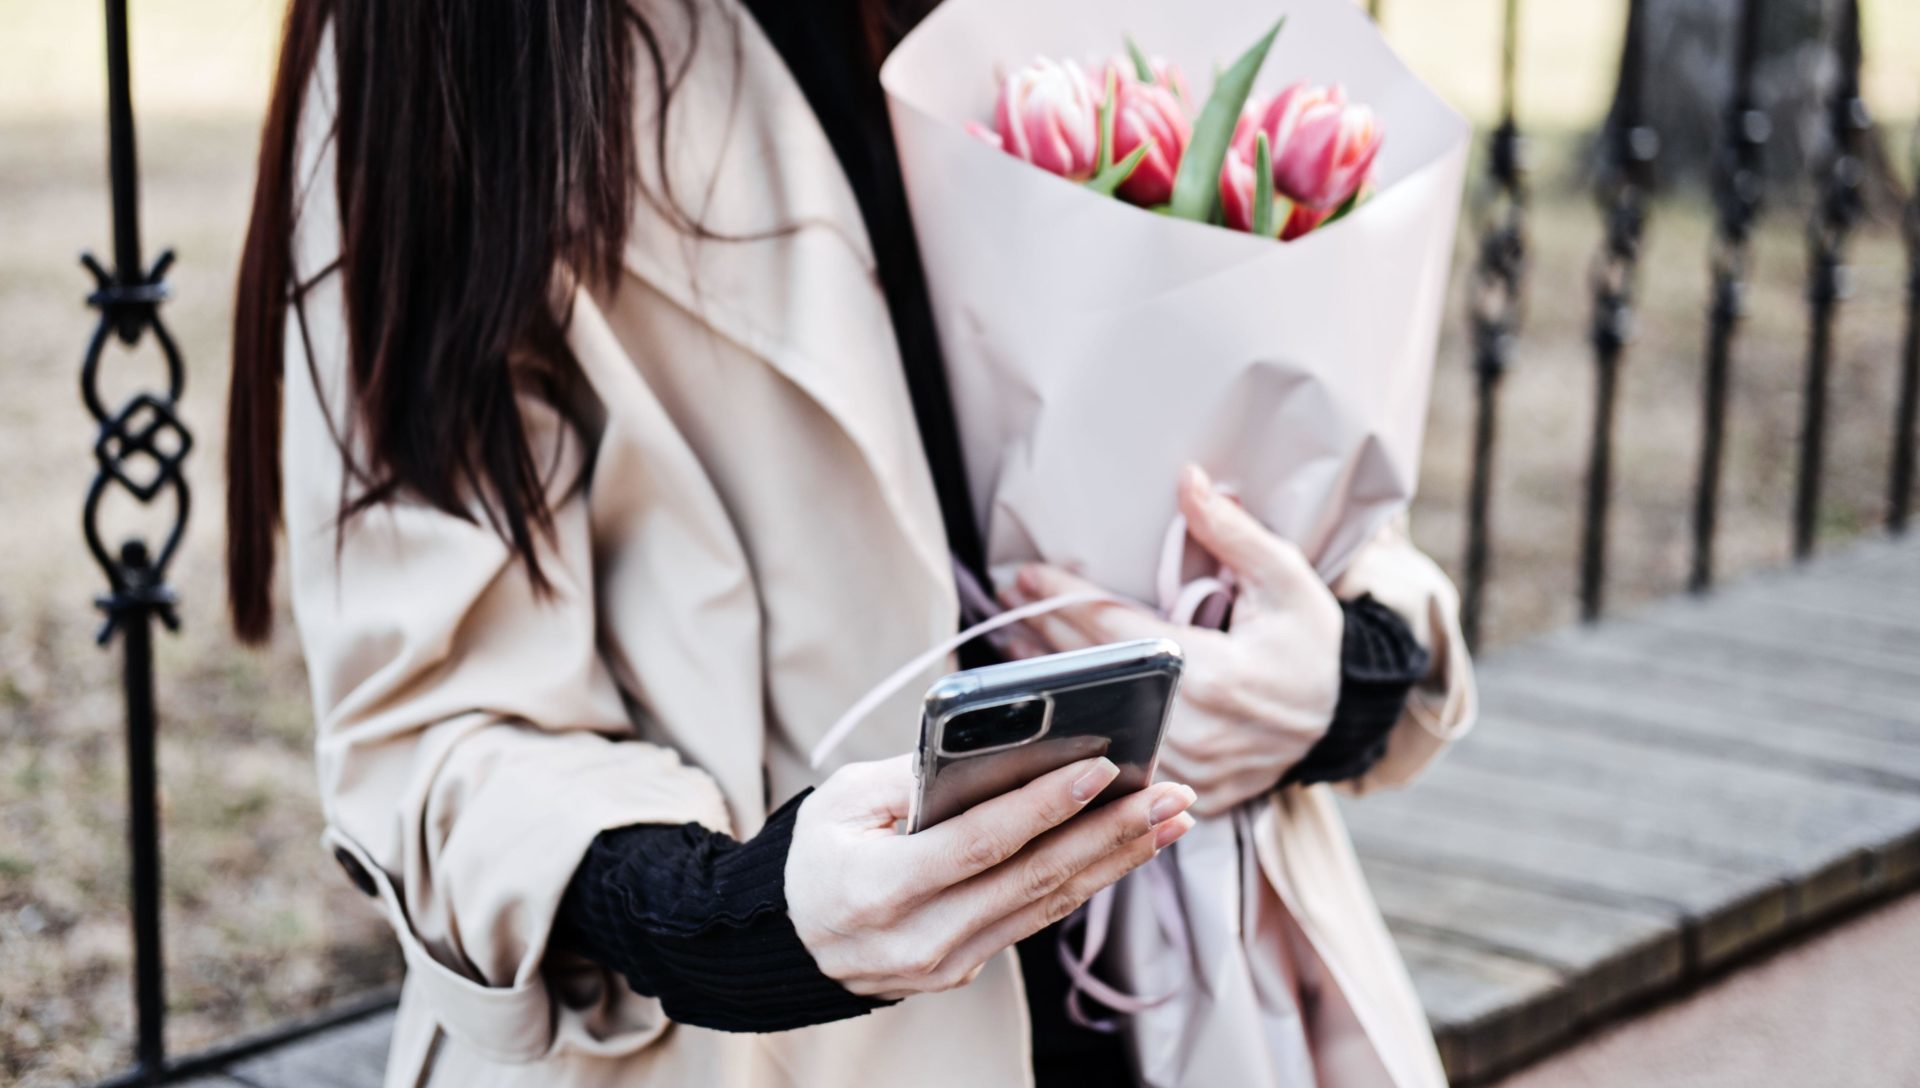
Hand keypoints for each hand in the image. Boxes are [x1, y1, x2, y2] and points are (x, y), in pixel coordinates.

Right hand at [786, 754, 1195, 999]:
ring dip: (1117, 859)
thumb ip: (914, 776)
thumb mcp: (841, 801)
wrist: (787, 940)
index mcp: (878, 890)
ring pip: (1048, 904)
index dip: (1043, 806)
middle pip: (1033, 879)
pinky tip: (1125, 848)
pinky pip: (1035, 918)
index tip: (1100, 769)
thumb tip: (1000, 748)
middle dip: (1110, 832)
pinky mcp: (966, 967)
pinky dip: (1087, 879)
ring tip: (1170, 818)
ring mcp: (946, 962)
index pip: (981, 843)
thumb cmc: (814, 855)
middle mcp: (918, 938)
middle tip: (1170, 794)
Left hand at [1004, 464, 1342, 816]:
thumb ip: (1233, 533)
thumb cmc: (1309, 645)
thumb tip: (1188, 479)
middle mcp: (1192, 730)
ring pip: (1094, 723)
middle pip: (1094, 678)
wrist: (1341, 719)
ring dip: (1049, 683)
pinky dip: (1081, 727)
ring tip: (1013, 641)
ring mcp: (1186, 771)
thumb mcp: (1286, 580)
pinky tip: (1051, 698)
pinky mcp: (1182, 794)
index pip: (1116, 631)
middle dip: (1045, 632)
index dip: (1065, 599)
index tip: (1026, 575)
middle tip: (1009, 598)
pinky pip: (1115, 759)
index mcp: (1214, 675)